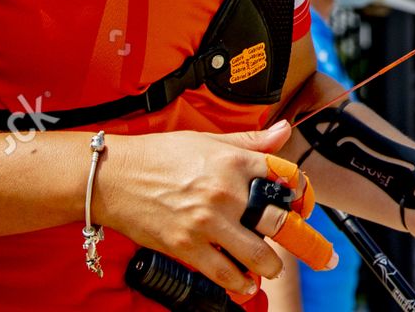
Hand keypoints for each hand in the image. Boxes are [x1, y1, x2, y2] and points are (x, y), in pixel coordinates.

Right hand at [95, 119, 334, 297]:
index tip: (299, 204)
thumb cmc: (161, 155)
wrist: (115, 177)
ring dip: (271, 266)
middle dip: (292, 235)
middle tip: (295, 242)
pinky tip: (246, 283)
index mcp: (234, 161)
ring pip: (258, 254)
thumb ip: (250, 141)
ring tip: (271, 267)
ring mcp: (207, 222)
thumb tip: (284, 131)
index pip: (285, 178)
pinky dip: (240, 283)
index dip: (298, 194)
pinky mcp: (186, 246)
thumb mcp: (209, 140)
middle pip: (278, 220)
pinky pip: (224, 274)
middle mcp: (226, 191)